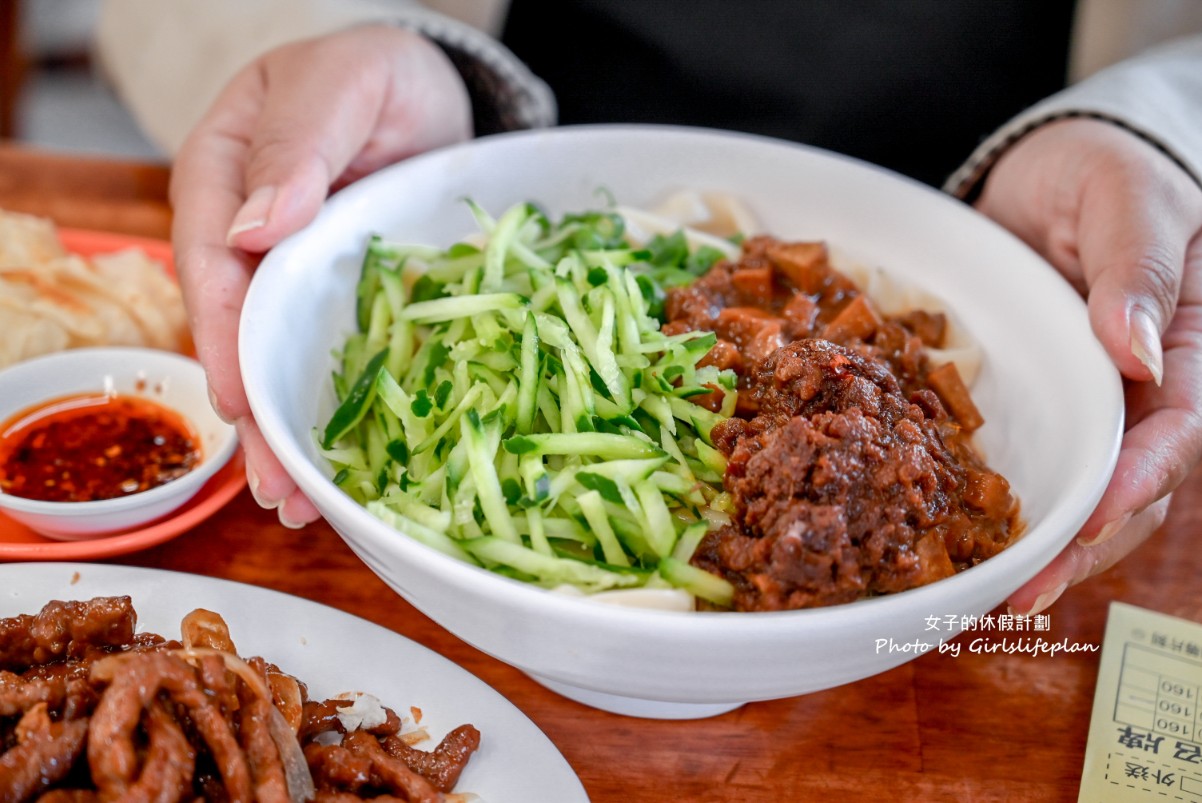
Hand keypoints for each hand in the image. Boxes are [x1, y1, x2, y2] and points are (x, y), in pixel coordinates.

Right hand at [170, 25, 470, 525]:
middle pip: (237, 333)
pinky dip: (330, 408)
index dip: (225, 341)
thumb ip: (300, 147)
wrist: (427, 88)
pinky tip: (340, 465)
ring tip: (302, 507)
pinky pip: (326, 355)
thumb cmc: (375, 72)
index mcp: (220, 178)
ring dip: (287, 433)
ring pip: (277, 358)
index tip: (243, 406)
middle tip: (279, 491)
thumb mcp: (342, 85)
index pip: (212, 269)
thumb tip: (254, 229)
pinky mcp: (335, 298)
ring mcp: (291, 274)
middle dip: (255, 416)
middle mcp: (245, 238)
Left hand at [974, 117, 1201, 612]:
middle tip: (1022, 592)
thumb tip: (1136, 352)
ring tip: (989, 594)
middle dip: (1081, 545)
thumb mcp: (1128, 195)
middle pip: (1128, 487)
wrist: (1046, 166)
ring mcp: (1082, 404)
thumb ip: (1138, 266)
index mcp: (1185, 347)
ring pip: (1076, 490)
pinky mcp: (1030, 404)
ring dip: (1039, 546)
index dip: (1136, 484)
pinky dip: (995, 502)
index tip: (1088, 524)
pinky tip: (955, 537)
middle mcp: (1137, 392)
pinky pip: (1021, 460)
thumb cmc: (1105, 169)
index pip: (1176, 430)